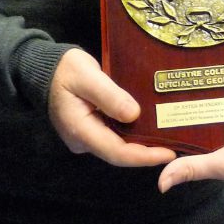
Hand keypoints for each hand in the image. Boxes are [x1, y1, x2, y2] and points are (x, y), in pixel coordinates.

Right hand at [48, 48, 175, 166]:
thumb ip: (109, 95)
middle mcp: (83, 140)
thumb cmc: (65, 69)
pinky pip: (115, 135)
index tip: (168, 153)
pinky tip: (151, 126)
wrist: (46, 68)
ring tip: (169, 137)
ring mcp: (87, 136)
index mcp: (80, 130)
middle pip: (119, 153)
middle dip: (147, 152)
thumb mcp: (87, 76)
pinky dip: (134, 134)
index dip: (144, 156)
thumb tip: (134, 115)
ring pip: (118, 145)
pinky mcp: (91, 129)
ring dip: (142, 143)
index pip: (116, 152)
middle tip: (176, 144)